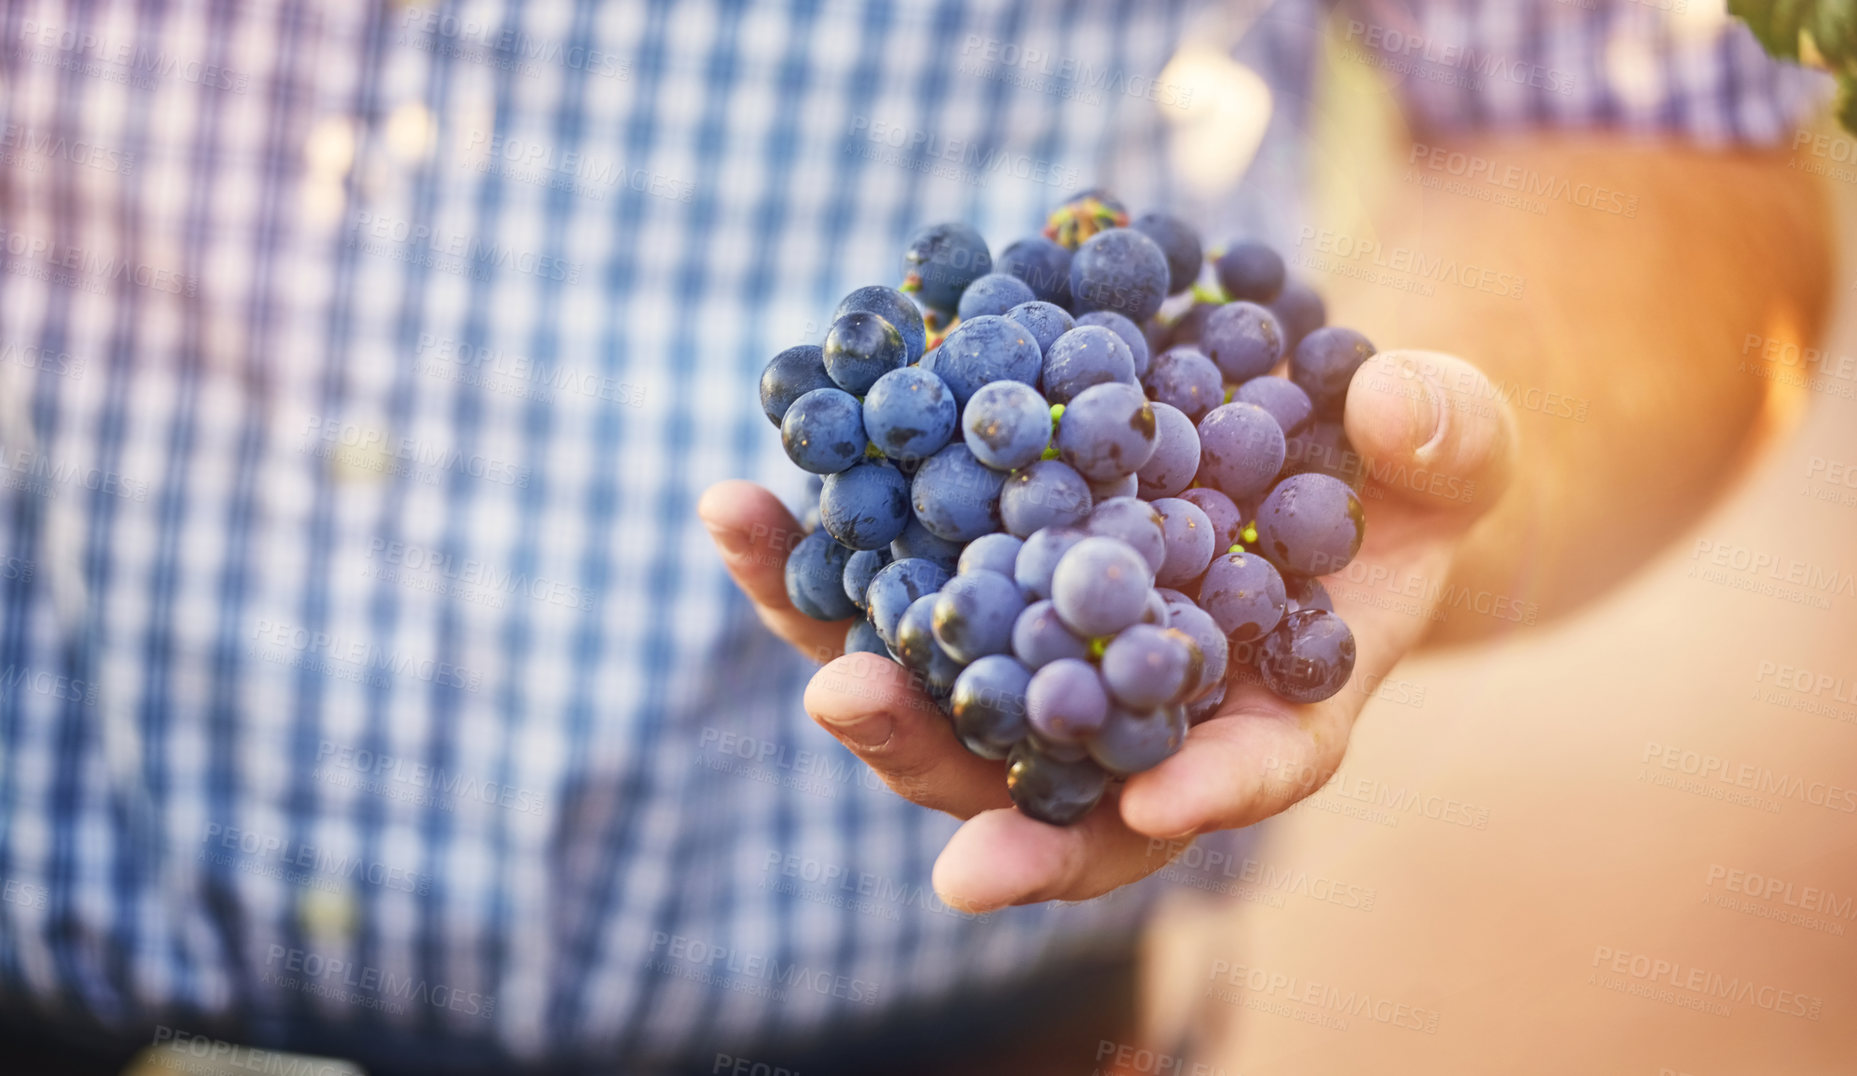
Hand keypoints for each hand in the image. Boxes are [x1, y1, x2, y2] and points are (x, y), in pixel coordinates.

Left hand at [699, 351, 1514, 911]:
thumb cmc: (1395, 476)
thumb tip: (1395, 401)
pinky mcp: (975, 597)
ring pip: (932, 706)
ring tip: (750, 571)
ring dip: (834, 661)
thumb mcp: (1450, 447)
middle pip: (1035, 779)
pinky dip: (803, 566)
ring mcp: (1043, 664)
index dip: (1207, 790)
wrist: (1299, 449)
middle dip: (941, 758)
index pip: (1237, 774)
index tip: (1161, 797)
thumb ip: (1447, 438)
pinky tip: (737, 505)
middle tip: (851, 703)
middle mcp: (1134, 717)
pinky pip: (882, 601)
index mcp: (1262, 713)